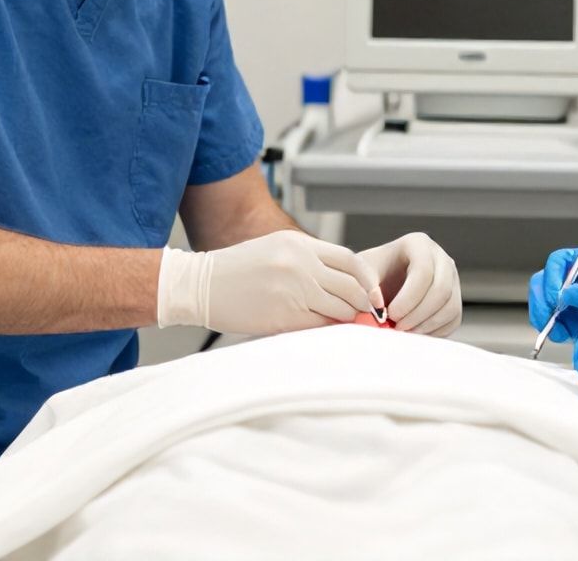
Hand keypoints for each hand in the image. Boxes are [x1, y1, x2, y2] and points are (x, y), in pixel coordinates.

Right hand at [157, 230, 383, 334]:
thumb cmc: (239, 269)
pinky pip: (320, 326)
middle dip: (365, 304)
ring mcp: (293, 290)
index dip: (370, 280)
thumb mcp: (277, 249)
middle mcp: (301, 264)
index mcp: (300, 244)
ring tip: (348, 325)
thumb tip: (346, 285)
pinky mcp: (284, 316)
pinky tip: (327, 332)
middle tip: (370, 316)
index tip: (376, 295)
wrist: (201, 284)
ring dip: (348, 319)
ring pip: (340, 309)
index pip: (352, 261)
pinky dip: (328, 330)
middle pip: (352, 287)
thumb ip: (311, 261)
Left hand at [360, 233, 461, 335]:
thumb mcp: (362, 274)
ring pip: (450, 307)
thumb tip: (378, 309)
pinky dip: (434, 331)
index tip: (389, 314)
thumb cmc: (369, 275)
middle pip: (441, 290)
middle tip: (396, 327)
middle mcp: (441, 258)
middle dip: (417, 314)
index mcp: (418, 243)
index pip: (423, 271)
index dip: (408, 298)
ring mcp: (452, 278)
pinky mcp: (455, 298)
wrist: (378, 282)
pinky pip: (453, 319)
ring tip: (402, 331)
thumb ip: (367, 287)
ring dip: (425, 325)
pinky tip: (412, 332)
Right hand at [527, 247, 577, 343]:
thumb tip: (564, 293)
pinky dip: (551, 329)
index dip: (553, 276)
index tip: (556, 295)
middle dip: (542, 298)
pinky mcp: (575, 320)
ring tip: (556, 330)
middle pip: (545, 281)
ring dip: (544, 316)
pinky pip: (553, 322)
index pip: (560, 261)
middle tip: (549, 315)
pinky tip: (562, 336)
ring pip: (545, 303)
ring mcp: (575, 300)